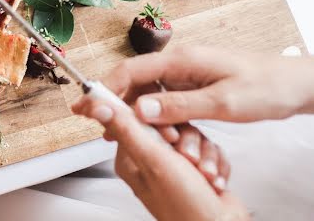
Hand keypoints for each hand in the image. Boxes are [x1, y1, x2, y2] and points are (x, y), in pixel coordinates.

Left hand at [73, 97, 248, 220]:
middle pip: (169, 124)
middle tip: (189, 159)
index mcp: (131, 157)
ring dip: (204, 155)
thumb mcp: (153, 160)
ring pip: (192, 136)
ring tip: (203, 175)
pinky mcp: (195, 169)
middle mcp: (150, 160)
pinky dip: (214, 163)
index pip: (136, 118)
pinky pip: (207, 150)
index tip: (170, 135)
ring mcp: (174, 165)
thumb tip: (98, 107)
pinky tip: (213, 180)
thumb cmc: (186, 205)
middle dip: (188, 141)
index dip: (158, 121)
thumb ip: (127, 130)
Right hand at [102, 45, 313, 124]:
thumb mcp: (223, 102)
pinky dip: (155, 118)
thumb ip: (179, 107)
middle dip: (113, 103)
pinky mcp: (193, 87)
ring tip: (122, 135)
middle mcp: (178, 64)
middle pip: (133, 82)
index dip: (104, 88)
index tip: (85, 105)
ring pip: (147, 94)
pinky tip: (152, 133)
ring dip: (136, 114)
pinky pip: (164, 102)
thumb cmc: (266, 87)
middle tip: (96, 126)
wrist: (296, 84)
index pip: (131, 71)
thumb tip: (139, 110)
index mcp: (181, 60)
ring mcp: (185, 76)